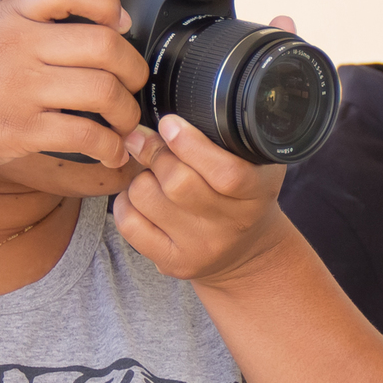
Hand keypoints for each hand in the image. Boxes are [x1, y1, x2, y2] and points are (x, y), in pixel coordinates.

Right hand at [0, 0, 149, 179]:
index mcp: (10, 17)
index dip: (108, 5)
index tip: (121, 27)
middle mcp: (17, 47)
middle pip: (102, 45)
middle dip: (132, 69)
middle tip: (134, 83)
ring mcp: (18, 89)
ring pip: (100, 91)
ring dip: (126, 111)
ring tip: (125, 122)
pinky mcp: (17, 131)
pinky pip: (82, 135)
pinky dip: (108, 147)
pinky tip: (111, 152)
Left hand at [113, 115, 289, 284]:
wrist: (247, 253)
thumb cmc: (242, 195)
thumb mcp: (251, 163)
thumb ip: (224, 137)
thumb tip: (164, 119)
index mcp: (257, 193)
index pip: (226, 173)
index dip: (190, 144)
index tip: (169, 123)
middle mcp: (232, 225)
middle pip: (177, 182)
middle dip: (156, 152)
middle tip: (151, 140)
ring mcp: (201, 248)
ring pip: (146, 197)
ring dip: (140, 176)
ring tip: (152, 174)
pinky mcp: (173, 263)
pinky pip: (129, 223)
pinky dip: (125, 201)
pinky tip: (139, 196)